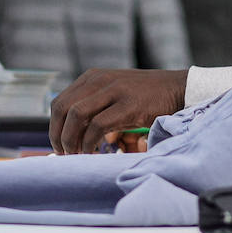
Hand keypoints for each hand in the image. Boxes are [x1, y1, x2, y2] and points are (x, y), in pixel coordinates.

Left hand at [49, 68, 187, 153]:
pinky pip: (98, 126)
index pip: (59, 102)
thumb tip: (71, 134)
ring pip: (76, 115)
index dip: (54, 127)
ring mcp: (114, 91)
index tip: (59, 146)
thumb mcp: (114, 93)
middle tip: (64, 154)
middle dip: (58, 135)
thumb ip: (94, 105)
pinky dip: (90, 142)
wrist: (177, 89)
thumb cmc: (145, 96)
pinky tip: (94, 152)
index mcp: (93, 77)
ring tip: (77, 154)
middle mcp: (100, 80)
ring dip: (71, 140)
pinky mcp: (128, 105)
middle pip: (63, 108)